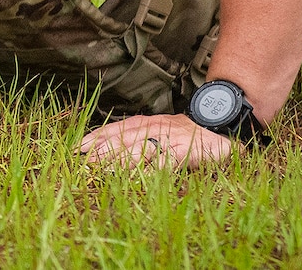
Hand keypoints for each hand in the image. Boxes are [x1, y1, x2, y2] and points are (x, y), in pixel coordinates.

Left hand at [79, 113, 244, 169]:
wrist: (223, 128)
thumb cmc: (188, 135)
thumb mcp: (162, 131)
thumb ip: (142, 138)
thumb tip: (112, 150)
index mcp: (149, 122)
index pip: (118, 129)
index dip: (98, 137)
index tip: (78, 147)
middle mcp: (156, 127)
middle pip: (124, 138)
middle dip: (102, 150)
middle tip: (83, 162)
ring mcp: (169, 139)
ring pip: (140, 149)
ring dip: (118, 160)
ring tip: (100, 170)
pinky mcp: (183, 152)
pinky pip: (163, 162)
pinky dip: (148, 170)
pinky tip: (134, 178)